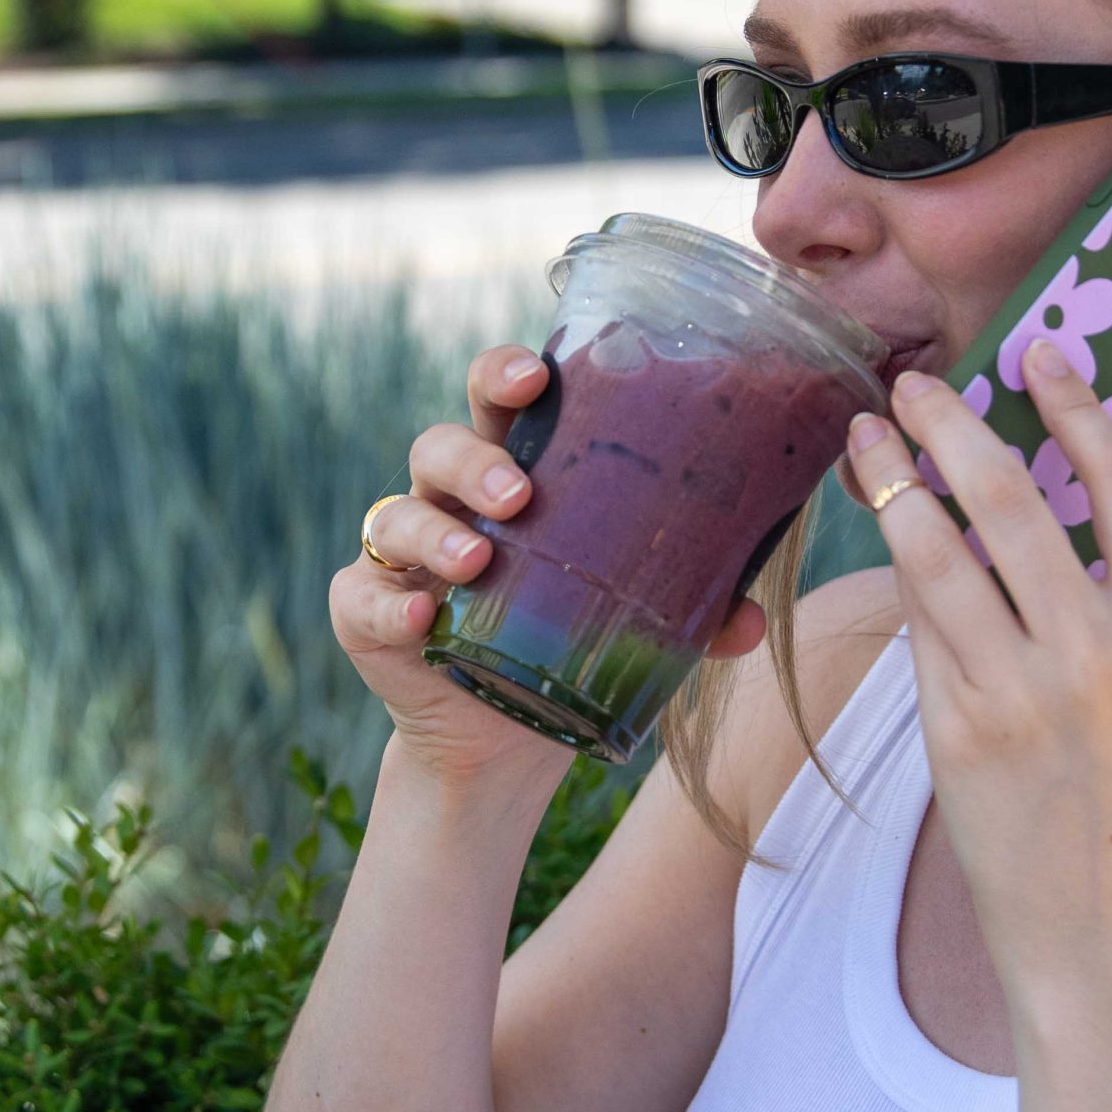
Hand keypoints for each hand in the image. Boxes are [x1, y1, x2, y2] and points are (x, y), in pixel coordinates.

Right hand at [333, 339, 769, 787]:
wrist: (504, 737)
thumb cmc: (569, 644)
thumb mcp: (631, 624)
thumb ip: (691, 616)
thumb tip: (750, 622)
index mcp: (512, 474)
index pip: (499, 401)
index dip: (505, 374)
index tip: (537, 374)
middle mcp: (448, 503)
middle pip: (440, 445)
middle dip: (475, 459)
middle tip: (520, 494)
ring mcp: (399, 557)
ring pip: (395, 515)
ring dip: (434, 533)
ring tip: (479, 561)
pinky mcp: (365, 614)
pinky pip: (360, 598)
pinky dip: (387, 607)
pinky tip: (420, 620)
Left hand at [842, 336, 1111, 1014]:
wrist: (1110, 936)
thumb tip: (1093, 499)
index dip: (1077, 404)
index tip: (1037, 352)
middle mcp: (1101, 650)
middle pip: (1011, 499)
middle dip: (953, 425)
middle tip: (913, 384)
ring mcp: (1024, 691)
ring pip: (941, 554)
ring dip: (895, 483)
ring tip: (868, 439)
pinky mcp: (959, 731)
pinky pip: (921, 627)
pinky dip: (901, 570)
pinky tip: (885, 532)